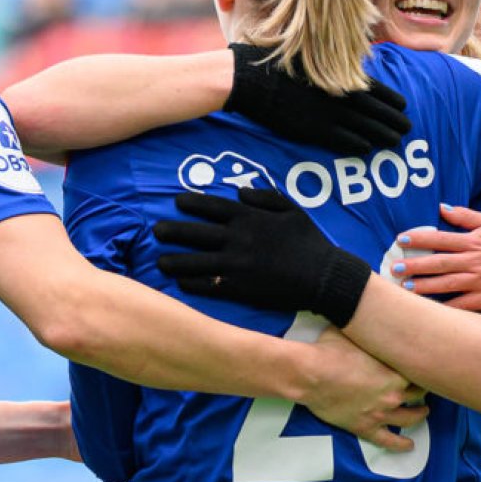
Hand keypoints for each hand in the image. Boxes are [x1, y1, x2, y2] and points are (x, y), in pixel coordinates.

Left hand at [155, 188, 371, 326]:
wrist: (323, 277)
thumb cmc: (309, 241)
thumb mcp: (292, 209)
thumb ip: (264, 197)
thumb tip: (239, 193)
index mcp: (249, 217)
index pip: (211, 206)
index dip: (190, 203)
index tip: (176, 202)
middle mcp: (237, 239)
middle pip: (194, 233)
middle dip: (172, 231)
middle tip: (157, 230)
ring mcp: (235, 265)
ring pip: (194, 261)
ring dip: (174, 261)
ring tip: (160, 261)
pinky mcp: (238, 288)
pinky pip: (207, 285)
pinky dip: (191, 283)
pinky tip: (180, 282)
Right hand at [225, 44, 410, 154]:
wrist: (251, 79)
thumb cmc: (276, 63)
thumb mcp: (308, 55)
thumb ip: (330, 62)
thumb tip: (345, 62)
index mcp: (338, 75)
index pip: (375, 89)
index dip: (391, 99)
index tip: (404, 105)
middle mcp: (337, 95)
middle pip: (375, 111)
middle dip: (394, 120)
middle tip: (409, 128)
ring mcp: (326, 114)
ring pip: (363, 128)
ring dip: (382, 135)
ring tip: (396, 141)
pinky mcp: (312, 130)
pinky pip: (341, 140)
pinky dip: (356, 144)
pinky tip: (367, 149)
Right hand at [303, 327, 427, 451]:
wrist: (310, 375)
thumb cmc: (329, 350)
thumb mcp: (351, 331)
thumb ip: (366, 329)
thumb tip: (365, 313)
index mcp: (394, 371)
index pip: (418, 372)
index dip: (421, 369)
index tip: (422, 366)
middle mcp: (393, 394)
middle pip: (418, 394)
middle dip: (422, 391)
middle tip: (423, 388)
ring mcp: (380, 413)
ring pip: (409, 418)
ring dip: (419, 415)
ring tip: (423, 412)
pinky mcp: (365, 427)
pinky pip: (388, 441)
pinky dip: (401, 445)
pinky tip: (409, 446)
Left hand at [392, 205, 480, 310]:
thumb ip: (466, 216)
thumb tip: (441, 208)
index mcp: (475, 241)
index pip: (441, 238)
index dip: (420, 238)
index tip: (401, 239)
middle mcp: (476, 261)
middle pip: (440, 263)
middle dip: (415, 265)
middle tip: (395, 267)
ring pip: (447, 285)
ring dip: (424, 286)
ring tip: (404, 287)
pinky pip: (462, 305)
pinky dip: (445, 308)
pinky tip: (428, 310)